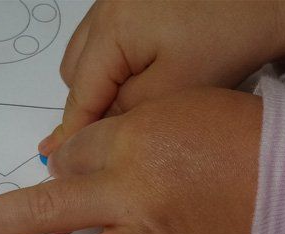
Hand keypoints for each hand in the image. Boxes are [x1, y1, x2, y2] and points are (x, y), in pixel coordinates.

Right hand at [39, 0, 284, 154]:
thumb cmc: (228, 36)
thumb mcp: (176, 87)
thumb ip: (128, 114)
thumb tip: (96, 136)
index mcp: (110, 32)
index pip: (80, 97)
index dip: (70, 136)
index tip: (56, 165)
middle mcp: (105, 10)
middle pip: (78, 75)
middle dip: (89, 108)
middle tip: (110, 145)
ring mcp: (119, 2)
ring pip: (92, 58)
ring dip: (103, 87)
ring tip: (132, 115)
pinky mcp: (138, 2)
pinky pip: (111, 41)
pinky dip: (118, 66)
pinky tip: (147, 82)